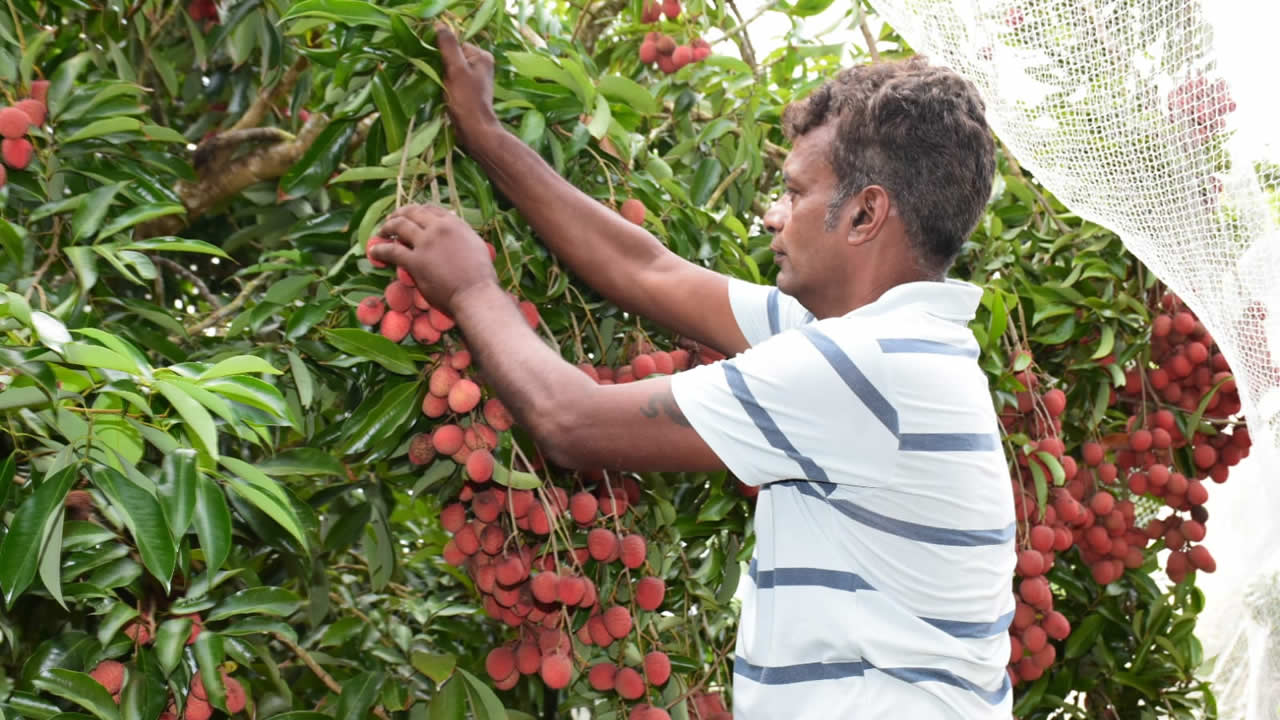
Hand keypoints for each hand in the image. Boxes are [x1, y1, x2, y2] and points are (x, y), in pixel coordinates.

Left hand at [371, 204, 497, 312]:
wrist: (476, 294)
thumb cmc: (482, 277)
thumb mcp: (476, 246)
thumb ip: (463, 235)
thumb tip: (455, 229)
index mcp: (455, 224)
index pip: (431, 209)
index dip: (418, 211)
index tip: (412, 215)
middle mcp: (438, 228)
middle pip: (412, 213)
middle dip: (399, 214)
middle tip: (392, 219)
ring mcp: (425, 244)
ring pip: (399, 226)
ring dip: (387, 227)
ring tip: (381, 232)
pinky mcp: (415, 261)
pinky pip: (392, 251)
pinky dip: (380, 250)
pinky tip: (374, 252)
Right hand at [435, 23, 498, 151]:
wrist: (474, 130)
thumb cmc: (466, 100)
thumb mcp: (456, 69)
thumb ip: (448, 46)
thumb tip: (440, 25)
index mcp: (482, 56)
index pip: (455, 44)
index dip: (444, 54)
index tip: (443, 68)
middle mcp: (482, 64)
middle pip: (453, 56)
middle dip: (443, 65)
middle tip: (444, 80)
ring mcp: (476, 78)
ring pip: (450, 68)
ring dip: (442, 76)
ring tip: (446, 88)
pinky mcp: (469, 90)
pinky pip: (452, 80)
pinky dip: (445, 84)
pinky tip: (446, 94)